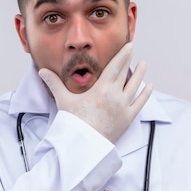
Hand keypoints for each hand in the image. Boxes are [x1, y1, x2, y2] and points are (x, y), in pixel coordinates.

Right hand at [38, 43, 152, 143]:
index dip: (123, 54)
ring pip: (135, 86)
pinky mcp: (128, 119)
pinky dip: (145, 94)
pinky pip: (140, 103)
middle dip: (129, 60)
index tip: (129, 45)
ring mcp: (123, 107)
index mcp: (102, 88)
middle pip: (125, 73)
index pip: (115, 66)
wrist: (83, 145)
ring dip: (140, 74)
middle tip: (133, 49)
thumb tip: (41, 71)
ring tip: (143, 64)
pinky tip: (149, 86)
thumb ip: (54, 84)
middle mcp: (115, 96)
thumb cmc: (73, 122)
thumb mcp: (64, 100)